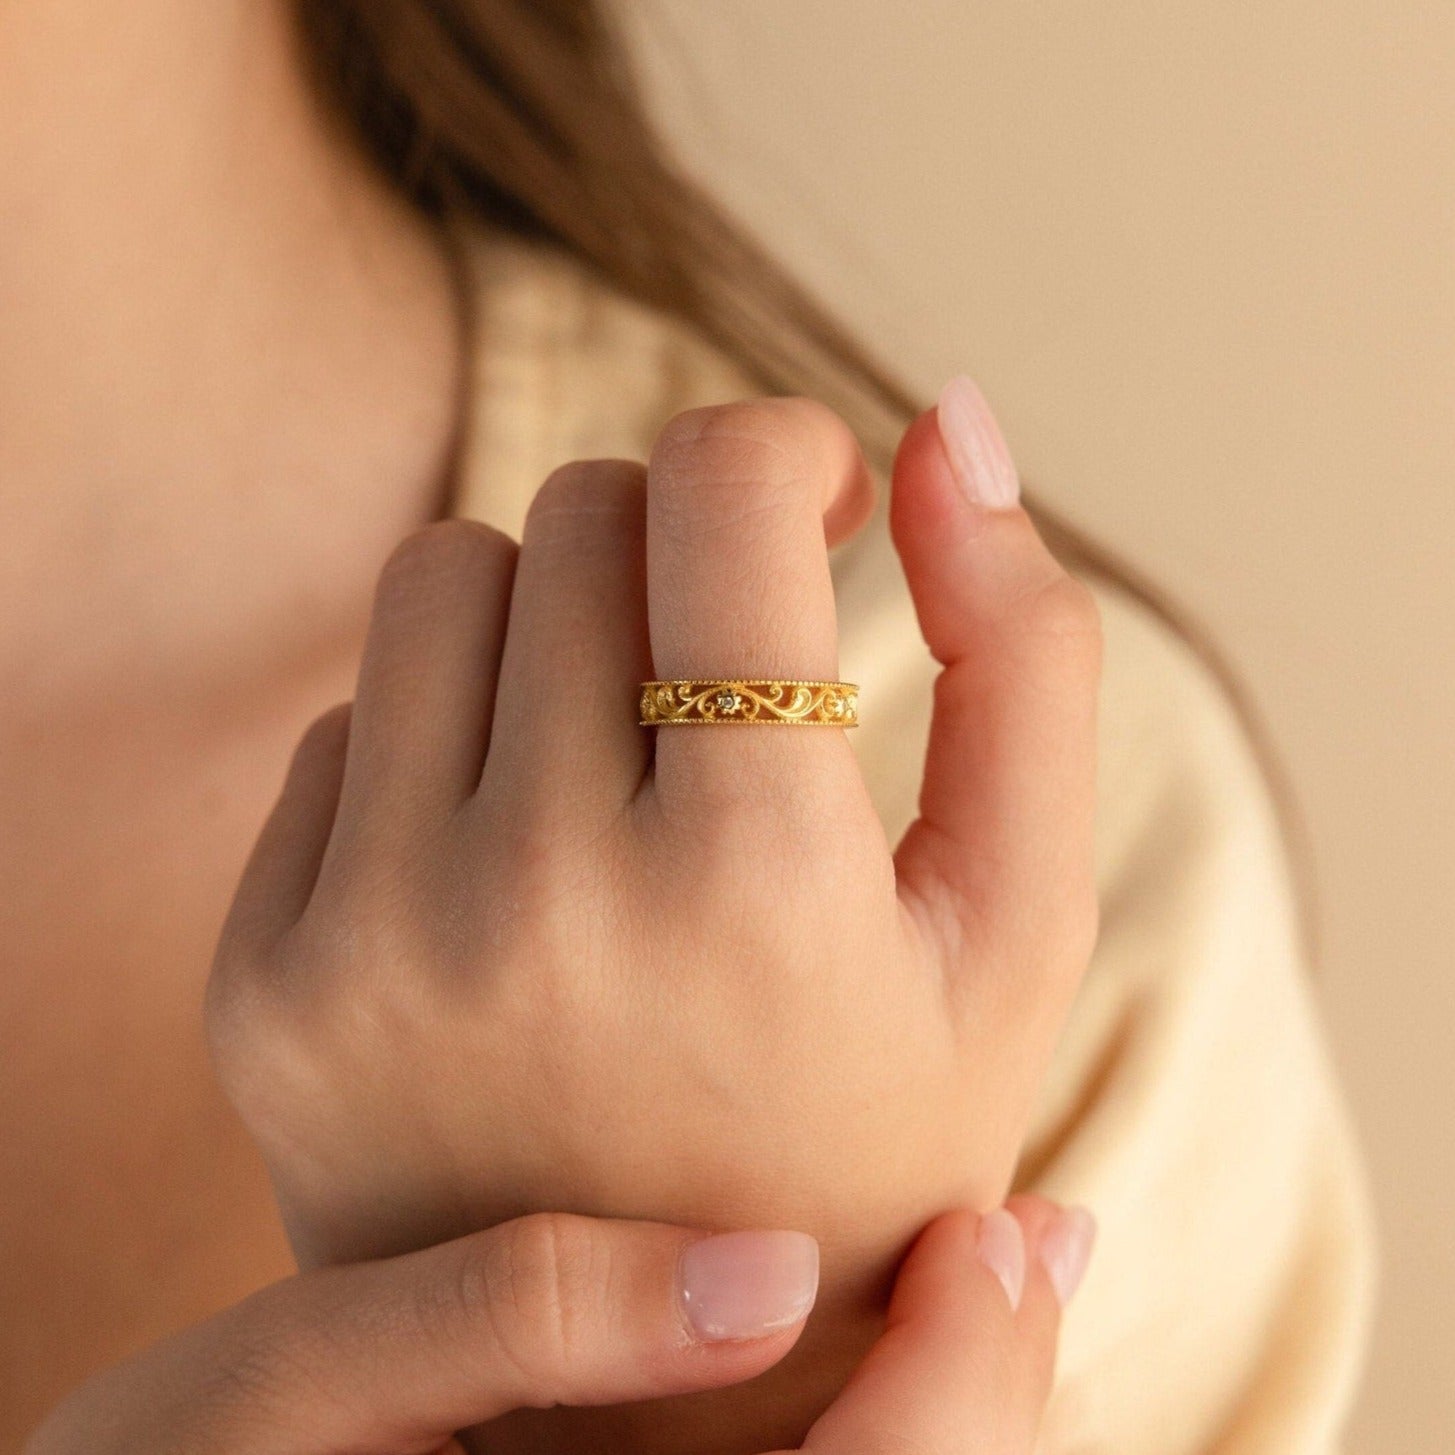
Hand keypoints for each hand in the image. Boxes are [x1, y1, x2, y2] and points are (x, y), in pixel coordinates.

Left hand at [208, 382, 1102, 1449]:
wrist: (659, 1374)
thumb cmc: (869, 1124)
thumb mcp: (1016, 919)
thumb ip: (1026, 657)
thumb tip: (947, 417)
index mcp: (748, 889)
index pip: (716, 494)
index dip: (781, 446)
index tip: (816, 503)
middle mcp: (533, 911)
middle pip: (582, 513)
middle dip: (680, 544)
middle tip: (732, 654)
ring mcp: (367, 948)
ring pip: (441, 574)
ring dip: (554, 604)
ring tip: (625, 729)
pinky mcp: (262, 978)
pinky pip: (347, 715)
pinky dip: (448, 733)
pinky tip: (520, 844)